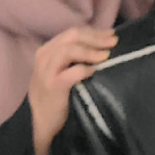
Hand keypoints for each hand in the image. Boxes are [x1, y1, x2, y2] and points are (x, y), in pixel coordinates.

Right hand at [29, 27, 117, 154]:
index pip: (72, 33)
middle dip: (95, 37)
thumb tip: (103, 45)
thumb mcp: (62, 70)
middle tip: (113, 42)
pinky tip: (95, 71)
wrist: (41, 122)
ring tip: (106, 55)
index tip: (111, 34)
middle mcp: (44, 57)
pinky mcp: (53, 86)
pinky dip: (85, 69)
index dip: (94, 32)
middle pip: (72, 36)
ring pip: (69, 50)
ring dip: (90, 50)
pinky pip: (72, 71)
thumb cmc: (57, 95)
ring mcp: (46, 71)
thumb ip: (74, 57)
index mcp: (47, 50)